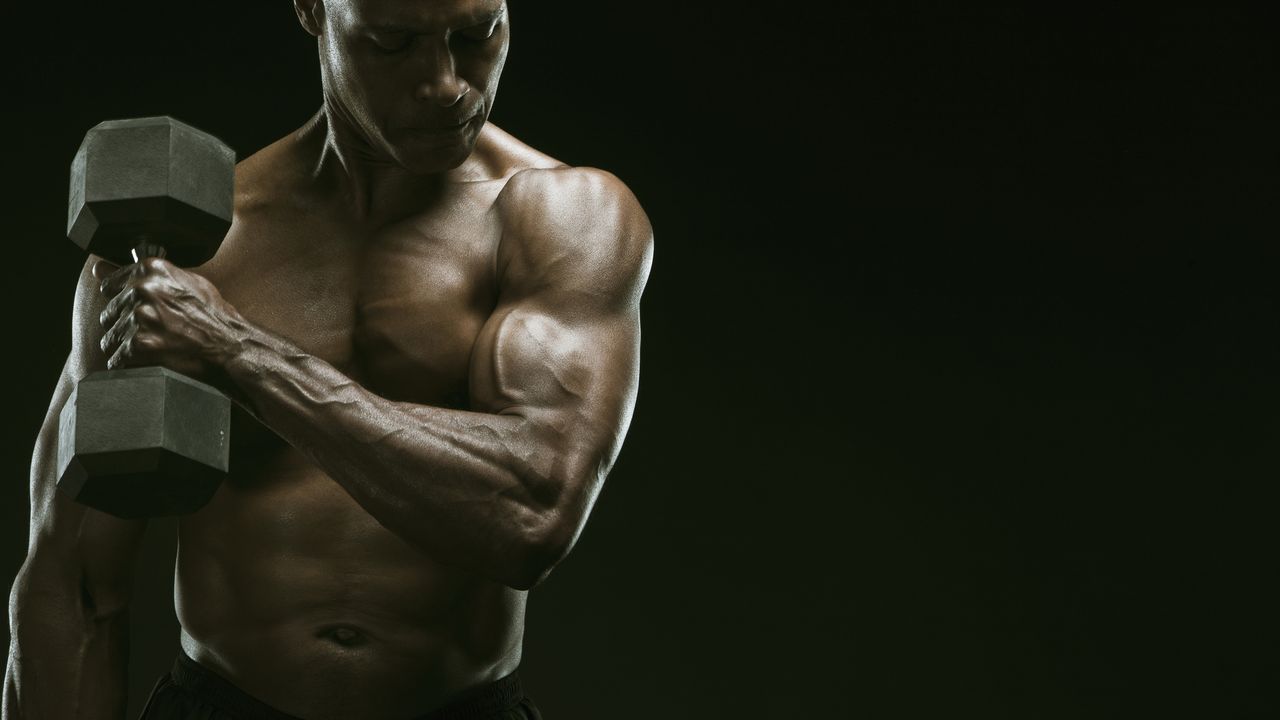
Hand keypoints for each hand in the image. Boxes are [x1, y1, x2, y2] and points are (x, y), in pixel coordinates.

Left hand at [95, 257, 241, 379]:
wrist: (230, 345)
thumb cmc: (211, 315)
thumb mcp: (183, 282)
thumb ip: (141, 276)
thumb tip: (97, 270)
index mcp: (151, 270)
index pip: (110, 286)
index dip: (123, 303)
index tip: (137, 312)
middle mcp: (142, 290)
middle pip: (109, 315)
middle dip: (125, 327)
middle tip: (153, 334)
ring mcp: (140, 318)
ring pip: (110, 339)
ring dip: (127, 348)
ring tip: (154, 349)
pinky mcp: (139, 345)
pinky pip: (117, 360)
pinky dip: (131, 365)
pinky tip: (151, 361)